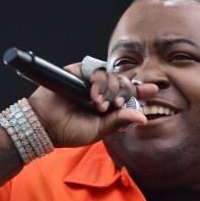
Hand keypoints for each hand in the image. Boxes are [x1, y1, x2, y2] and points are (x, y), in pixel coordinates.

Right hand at [26, 64, 156, 146]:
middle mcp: (101, 91)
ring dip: (110, 90)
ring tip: (100, 106)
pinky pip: (96, 70)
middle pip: (123, 83)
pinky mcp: (78, 72)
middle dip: (124, 92)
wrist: (45, 126)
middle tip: (116, 106)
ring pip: (112, 75)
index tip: (154, 89)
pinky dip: (99, 82)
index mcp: (108, 105)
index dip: (141, 91)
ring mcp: (90, 81)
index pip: (128, 95)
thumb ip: (119, 121)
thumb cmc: (70, 131)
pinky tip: (94, 96)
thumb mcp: (100, 130)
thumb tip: (143, 117)